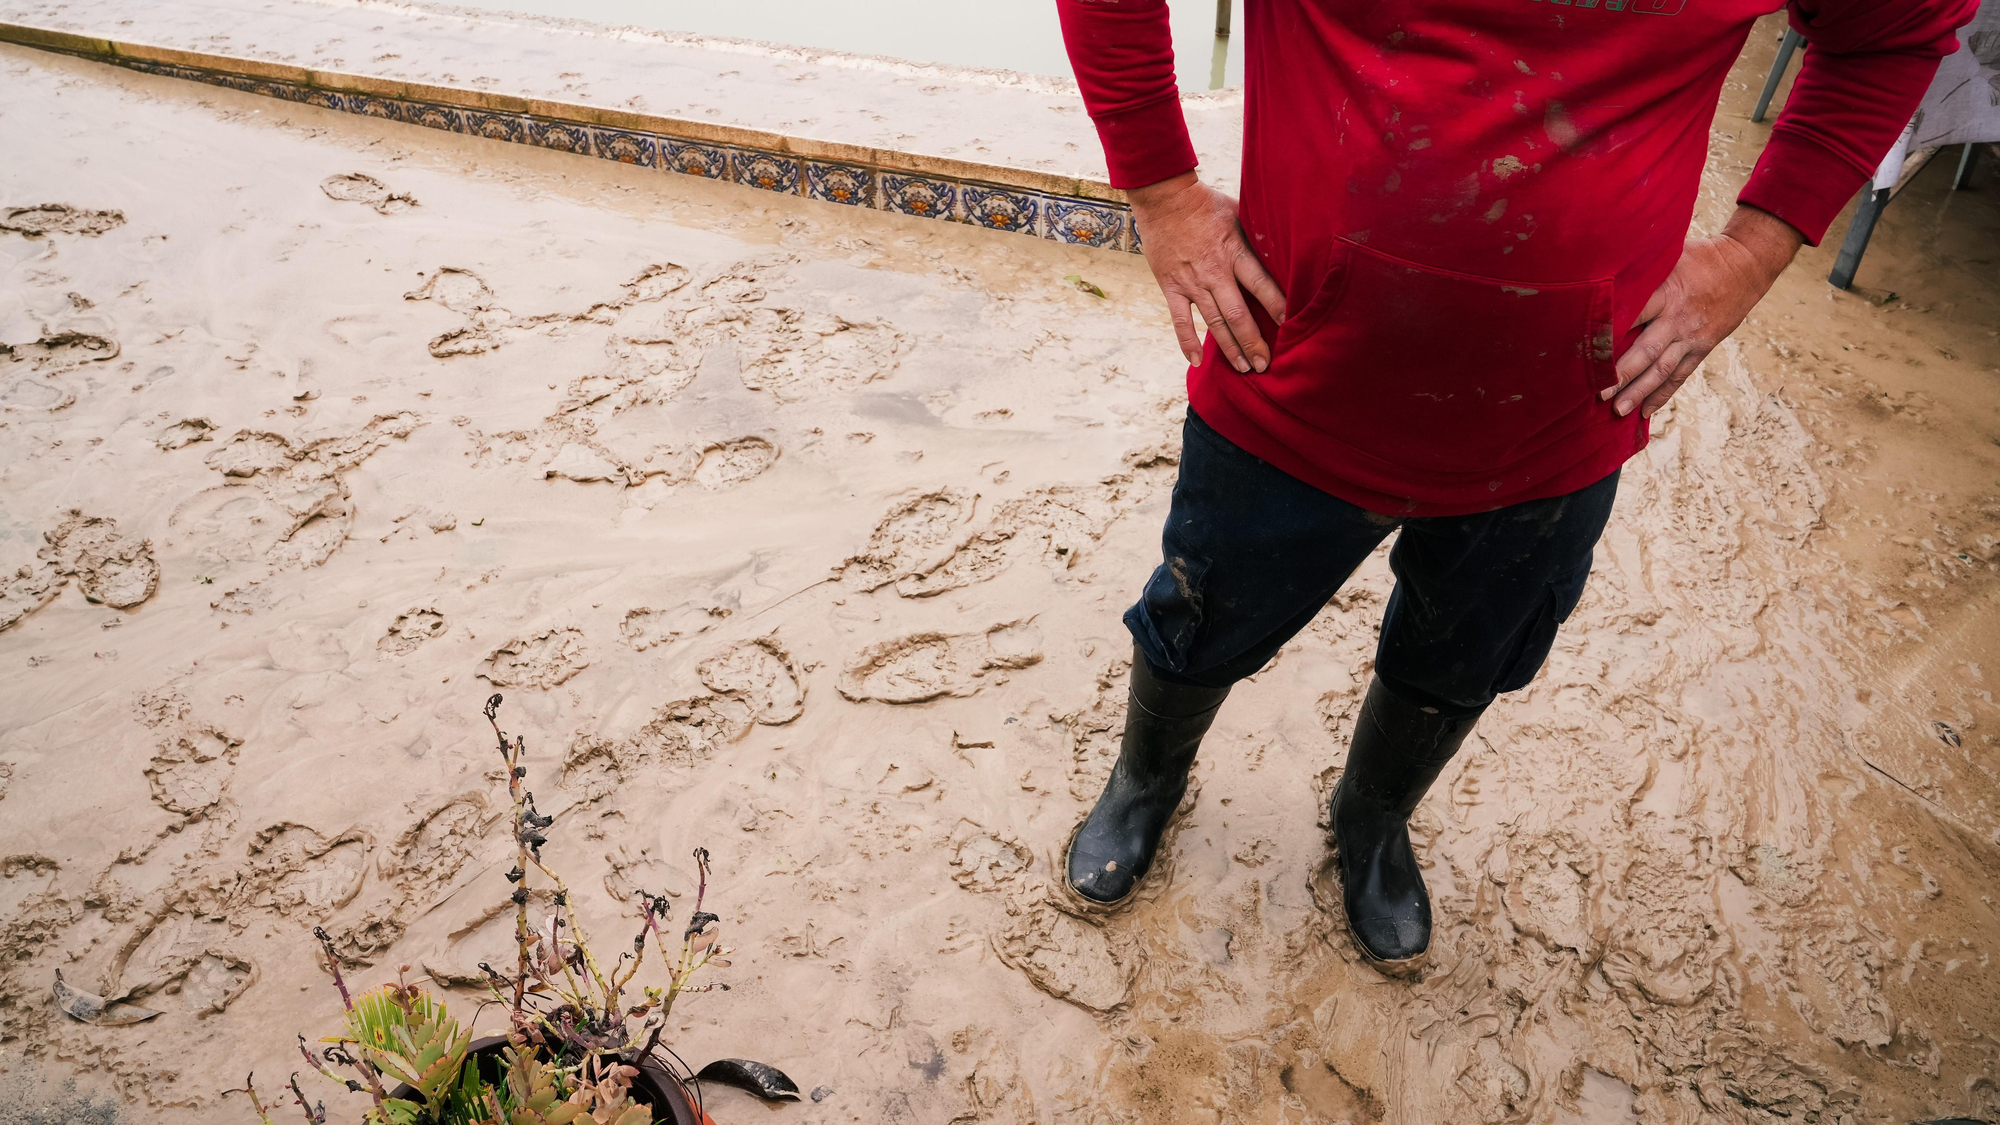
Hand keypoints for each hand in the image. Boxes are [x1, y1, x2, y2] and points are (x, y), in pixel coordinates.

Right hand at [1128, 171, 1286, 372]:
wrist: (1164, 198)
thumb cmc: (1206, 203)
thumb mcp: (1240, 211)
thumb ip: (1258, 234)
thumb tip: (1288, 242)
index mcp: (1234, 252)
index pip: (1261, 285)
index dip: (1277, 306)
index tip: (1291, 327)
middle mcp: (1214, 272)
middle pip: (1238, 314)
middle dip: (1253, 341)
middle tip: (1266, 364)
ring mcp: (1191, 282)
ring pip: (1213, 322)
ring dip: (1229, 348)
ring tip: (1244, 368)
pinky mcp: (1171, 287)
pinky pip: (1180, 321)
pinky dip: (1187, 343)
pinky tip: (1198, 362)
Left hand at [1606, 205, 1803, 417]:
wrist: (1746, 266)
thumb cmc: (1700, 256)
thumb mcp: (1671, 253)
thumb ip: (1641, 266)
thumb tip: (1604, 263)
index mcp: (1667, 292)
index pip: (1634, 315)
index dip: (1611, 333)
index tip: (1586, 351)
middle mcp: (1678, 318)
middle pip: (1647, 350)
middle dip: (1623, 374)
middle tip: (1600, 393)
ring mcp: (1692, 337)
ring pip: (1663, 369)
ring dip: (1640, 392)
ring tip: (1618, 411)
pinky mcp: (1702, 347)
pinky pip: (1680, 375)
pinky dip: (1663, 394)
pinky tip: (1645, 411)